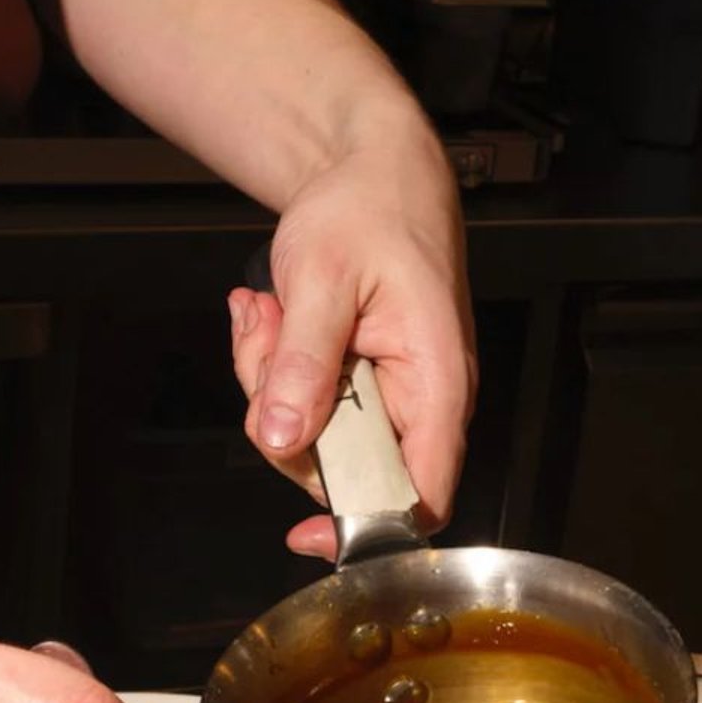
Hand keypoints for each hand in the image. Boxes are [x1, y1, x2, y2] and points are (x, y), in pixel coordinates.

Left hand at [229, 130, 475, 558]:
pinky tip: (272, 315)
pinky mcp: (357, 383)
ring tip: (269, 314)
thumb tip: (281, 436)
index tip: (304, 533)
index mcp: (435, 385)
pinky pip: (304, 406)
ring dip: (270, 383)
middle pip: (345, 472)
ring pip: (313, 438)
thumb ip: (304, 361)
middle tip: (267, 344)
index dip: (367, 528)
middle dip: (284, 419)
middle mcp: (419, 402)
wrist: (373, 169)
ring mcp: (386, 395)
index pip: (420, 497)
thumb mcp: (324, 278)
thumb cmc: (369, 209)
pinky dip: (273, 367)